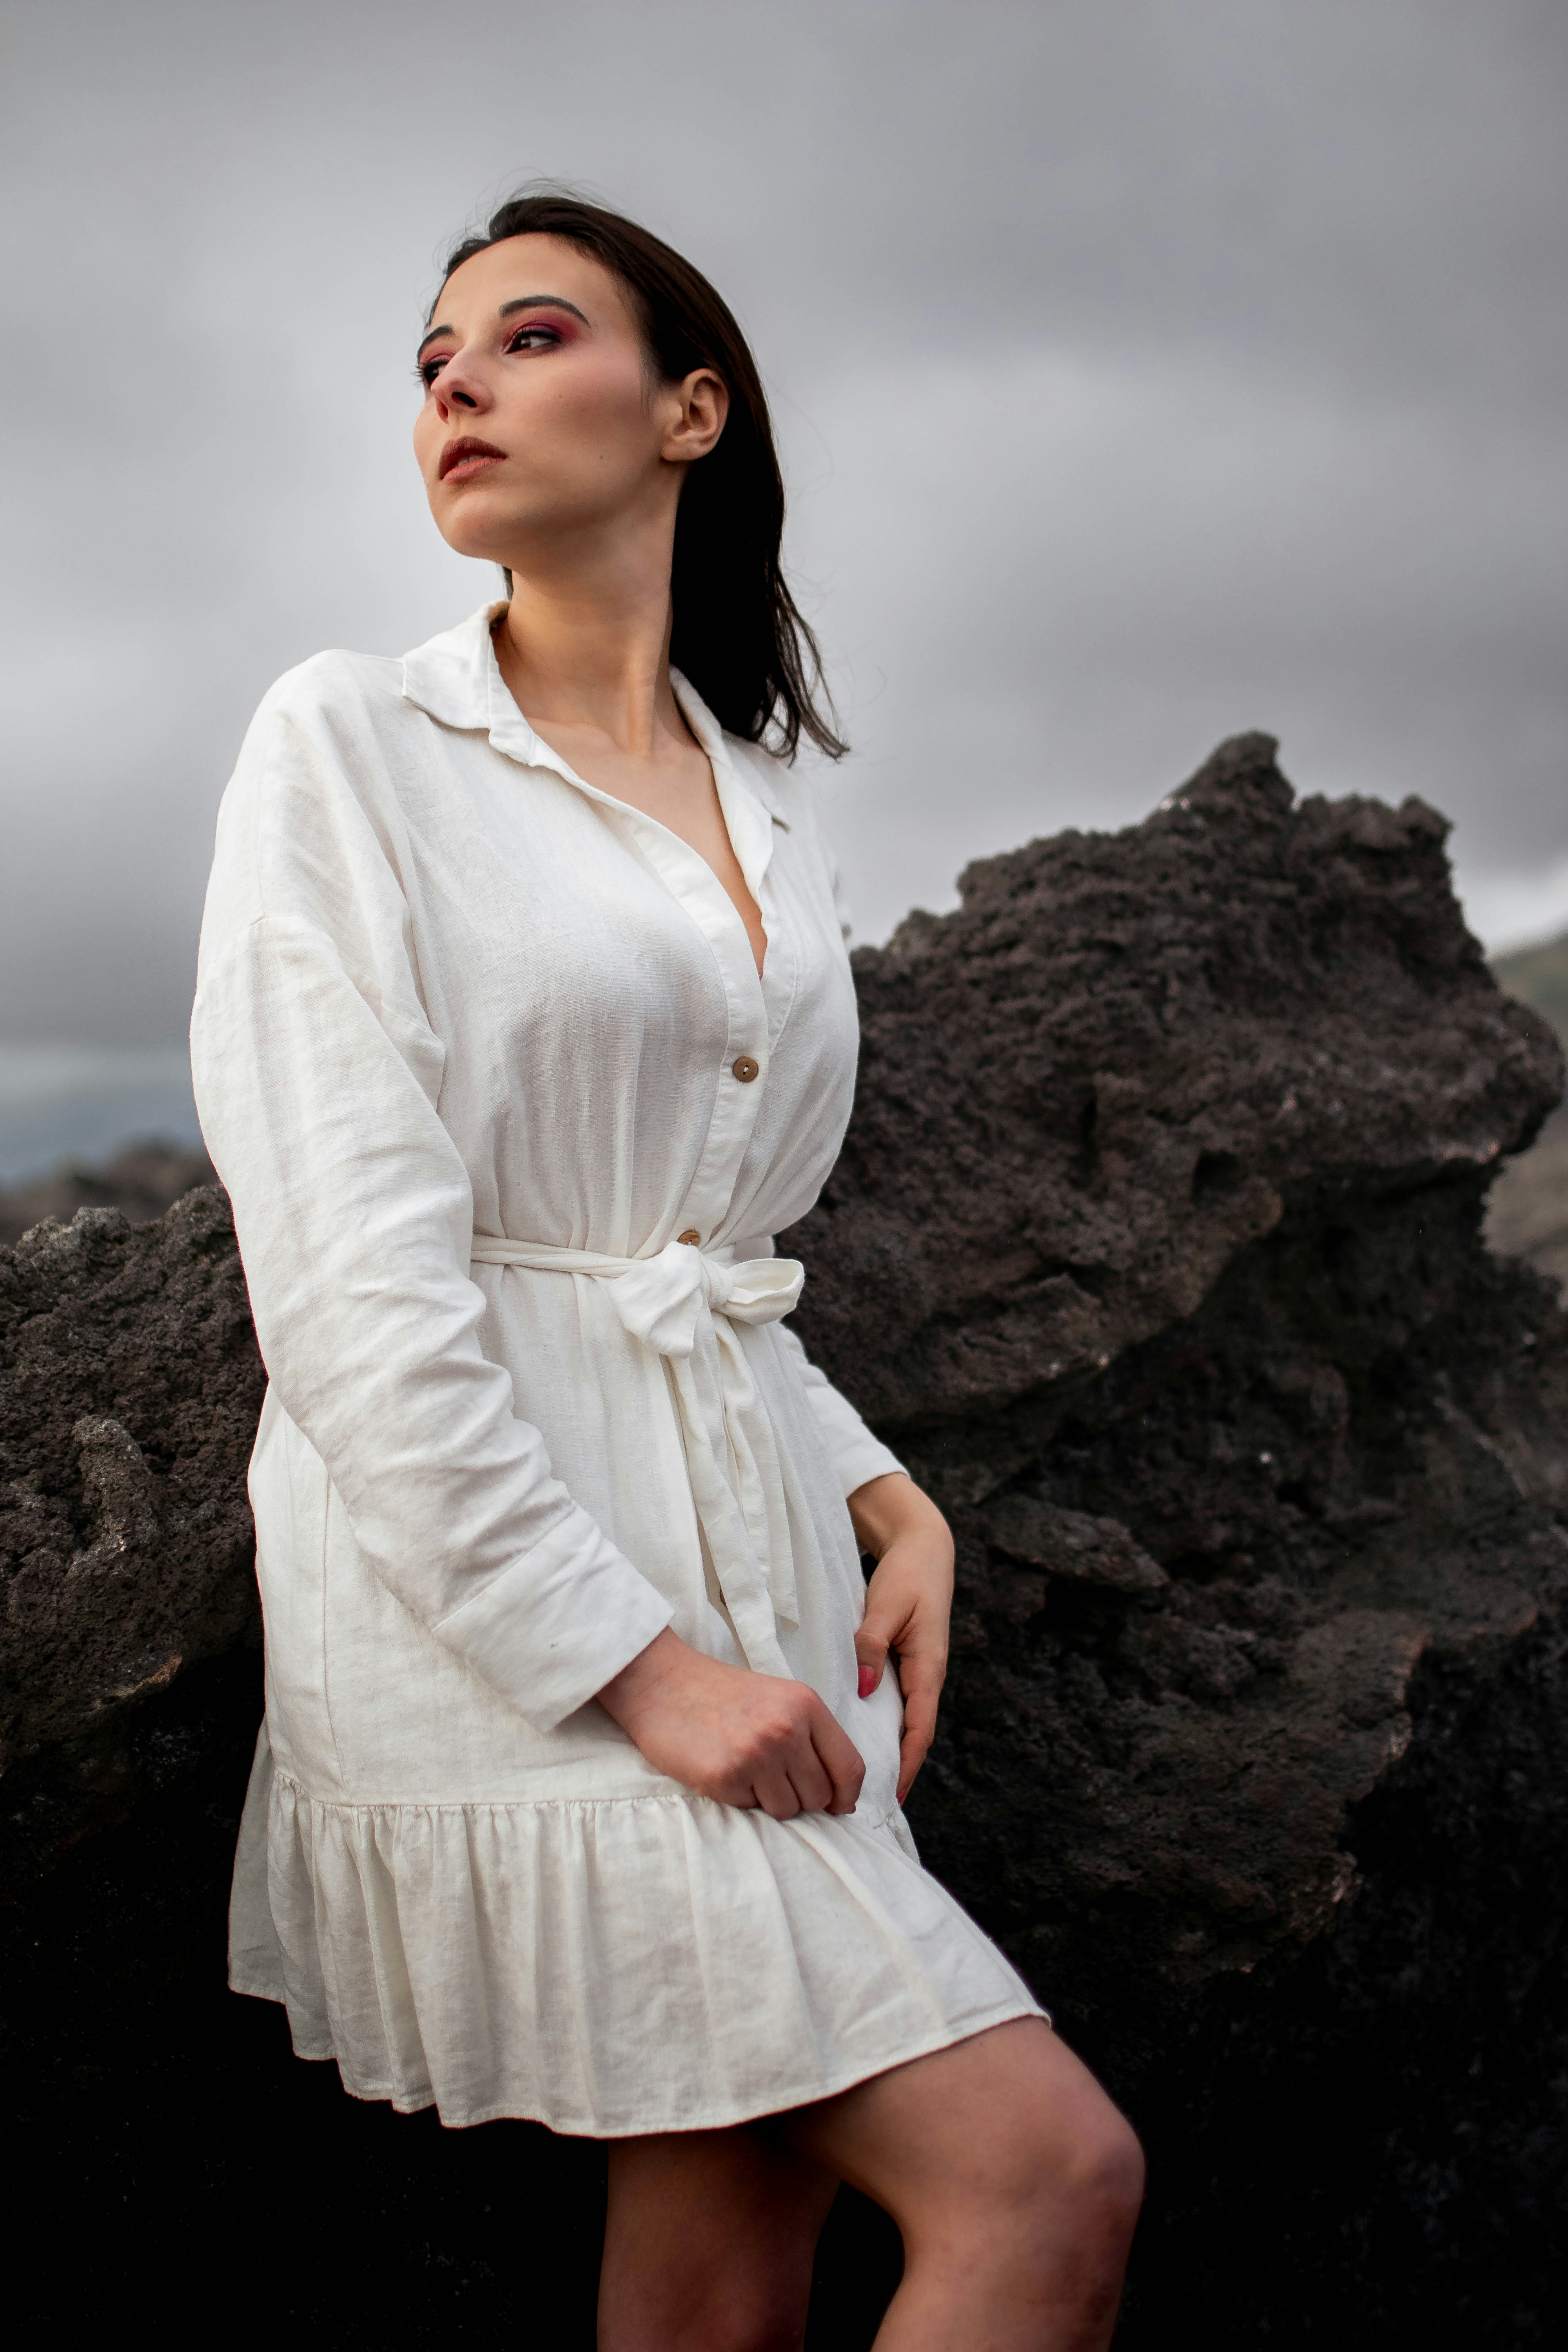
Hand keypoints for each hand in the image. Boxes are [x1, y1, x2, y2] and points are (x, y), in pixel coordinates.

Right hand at [597, 1627, 865, 1819]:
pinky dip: (740, 1799)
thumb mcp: (778, 1700)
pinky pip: (750, 1810)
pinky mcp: (724, 1776)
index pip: (850, 1767)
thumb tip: (839, 1798)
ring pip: (787, 1810)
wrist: (661, 1682)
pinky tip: (723, 1771)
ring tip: (746, 1771)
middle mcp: (786, 1729)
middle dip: (802, 1798)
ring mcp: (756, 1753)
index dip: (846, 1795)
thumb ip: (810, 1738)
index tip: (838, 1806)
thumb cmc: (721, 1694)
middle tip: (773, 1780)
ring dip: (770, 1801)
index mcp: (806, 1705)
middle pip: (820, 1795)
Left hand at [848, 1472, 953, 1804]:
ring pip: (903, 1718)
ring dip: (888, 1747)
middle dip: (897, 1767)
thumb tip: (862, 1688)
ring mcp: (916, 1669)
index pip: (920, 1729)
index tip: (890, 1795)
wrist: (922, 1547)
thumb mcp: (886, 1607)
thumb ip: (871, 1646)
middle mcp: (926, 1674)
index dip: (907, 1764)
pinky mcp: (904, 1660)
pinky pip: (895, 1699)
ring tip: (859, 1778)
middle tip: (866, 1800)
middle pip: (914, 1732)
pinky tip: (859, 1733)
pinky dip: (882, 1722)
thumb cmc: (906, 1575)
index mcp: (929, 1667)